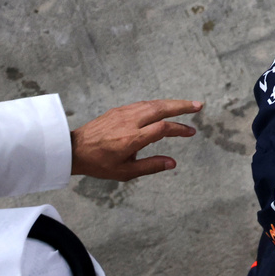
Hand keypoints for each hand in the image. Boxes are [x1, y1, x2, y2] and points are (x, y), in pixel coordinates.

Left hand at [70, 99, 202, 180]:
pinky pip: (142, 104)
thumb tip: (173, 163)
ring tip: (187, 105)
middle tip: (199, 105)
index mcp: (132, 138)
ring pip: (152, 103)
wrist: (75, 149)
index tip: (191, 132)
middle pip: (161, 108)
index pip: (163, 129)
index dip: (179, 129)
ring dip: (171, 103)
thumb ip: (151, 166)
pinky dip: (157, 104)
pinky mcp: (119, 110)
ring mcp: (123, 113)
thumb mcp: (126, 172)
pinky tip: (164, 107)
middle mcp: (129, 122)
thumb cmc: (100, 164)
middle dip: (182, 106)